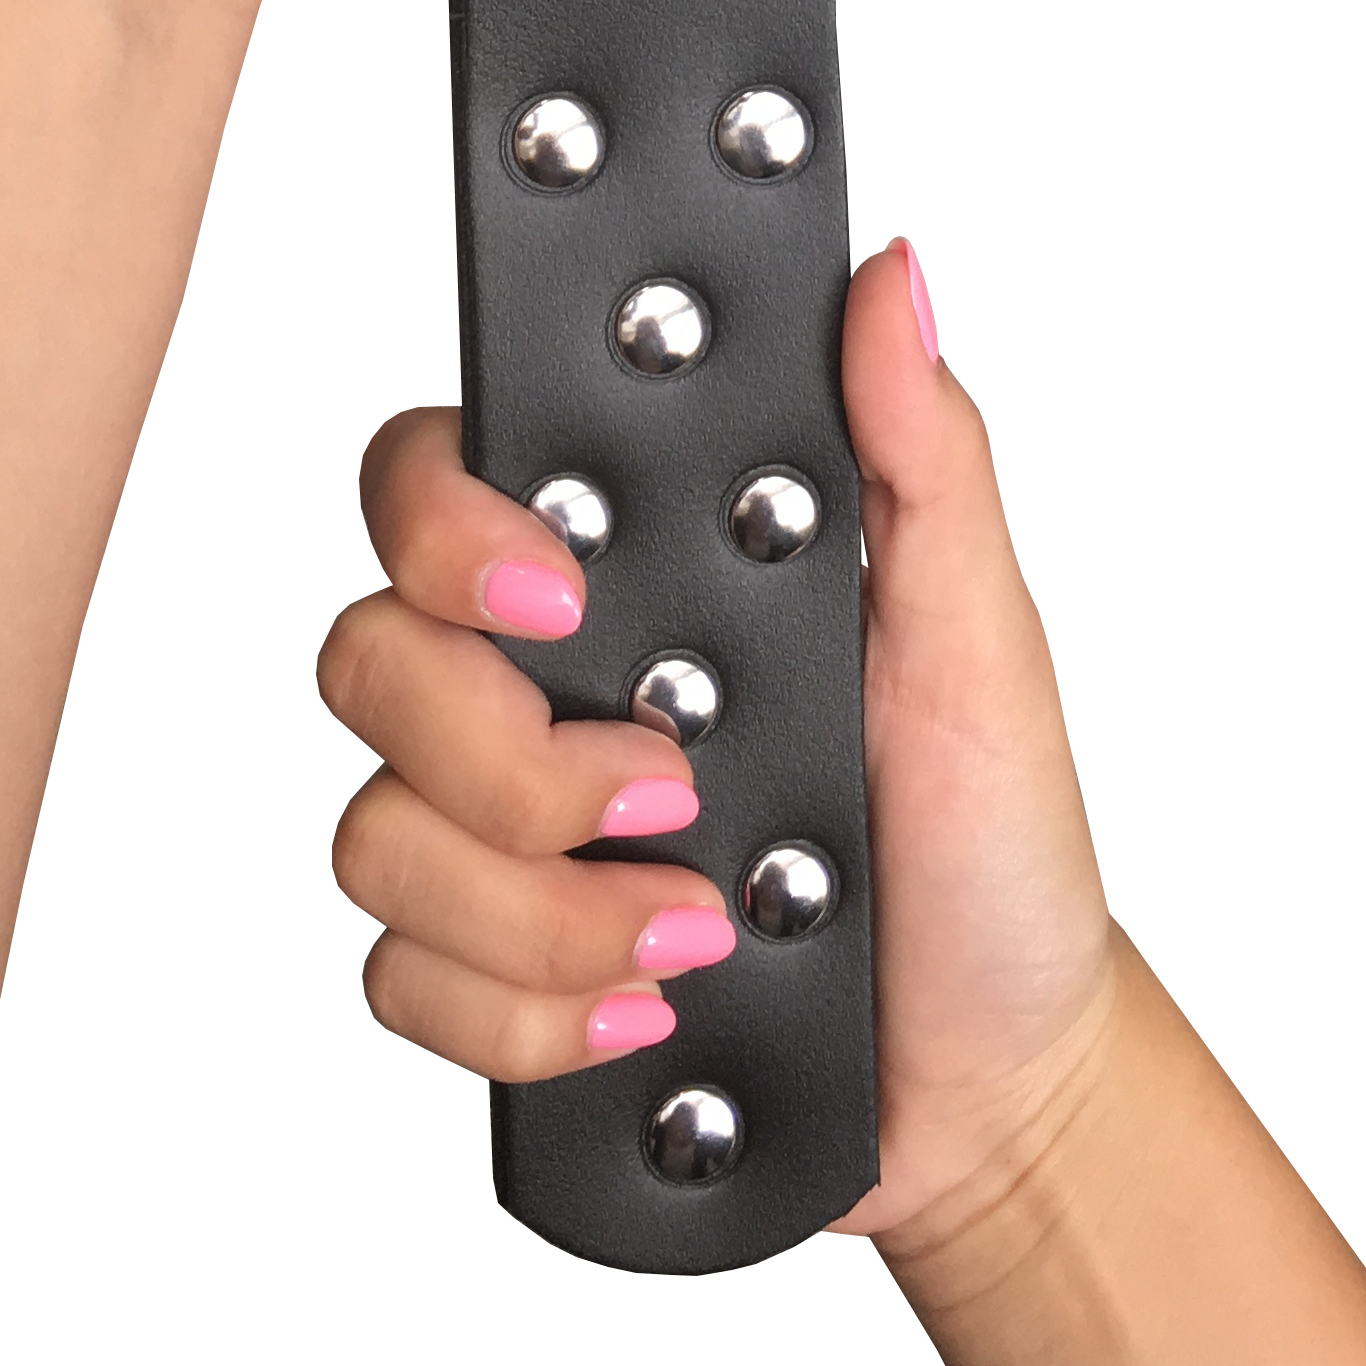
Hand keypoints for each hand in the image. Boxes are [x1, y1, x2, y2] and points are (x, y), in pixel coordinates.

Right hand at [318, 238, 1121, 1250]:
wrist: (994, 1090)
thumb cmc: (996, 847)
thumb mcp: (981, 637)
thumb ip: (923, 449)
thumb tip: (888, 276)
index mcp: (636, 574)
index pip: (438, 480)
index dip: (450, 528)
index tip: (565, 604)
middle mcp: (542, 682)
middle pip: (369, 657)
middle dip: (512, 759)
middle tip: (674, 799)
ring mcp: (502, 833)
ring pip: (374, 835)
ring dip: (541, 914)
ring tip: (697, 940)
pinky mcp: (490, 974)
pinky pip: (402, 980)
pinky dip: (526, 1018)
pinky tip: (645, 1020)